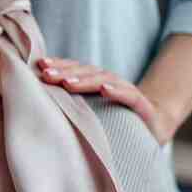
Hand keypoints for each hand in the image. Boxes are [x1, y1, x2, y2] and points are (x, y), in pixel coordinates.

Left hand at [36, 57, 178, 145]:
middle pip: (85, 71)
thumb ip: (70, 101)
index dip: (58, 64)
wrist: (154, 127)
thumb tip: (38, 95)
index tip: (40, 65)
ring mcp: (126, 91)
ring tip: (68, 84)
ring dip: (85, 80)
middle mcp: (109, 81)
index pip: (74, 68)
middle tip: (46, 75)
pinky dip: (117, 91)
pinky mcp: (142, 105)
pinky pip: (129, 95)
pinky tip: (104, 90)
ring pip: (103, 80)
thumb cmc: (114, 118)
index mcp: (94, 81)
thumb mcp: (89, 109)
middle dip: (64, 72)